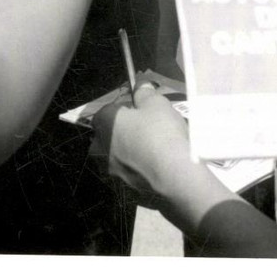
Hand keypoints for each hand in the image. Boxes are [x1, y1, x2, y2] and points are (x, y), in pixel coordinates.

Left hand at [89, 84, 196, 202]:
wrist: (175, 176)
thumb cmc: (161, 132)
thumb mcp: (155, 102)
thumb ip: (144, 92)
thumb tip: (140, 86)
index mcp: (104, 123)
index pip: (108, 109)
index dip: (125, 107)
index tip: (142, 109)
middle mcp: (101, 148)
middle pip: (109, 134)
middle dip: (124, 130)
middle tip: (147, 128)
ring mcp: (113, 171)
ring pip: (119, 155)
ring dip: (131, 150)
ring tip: (154, 148)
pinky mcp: (127, 189)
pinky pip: (132, 172)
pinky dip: (140, 168)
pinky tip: (158, 165)